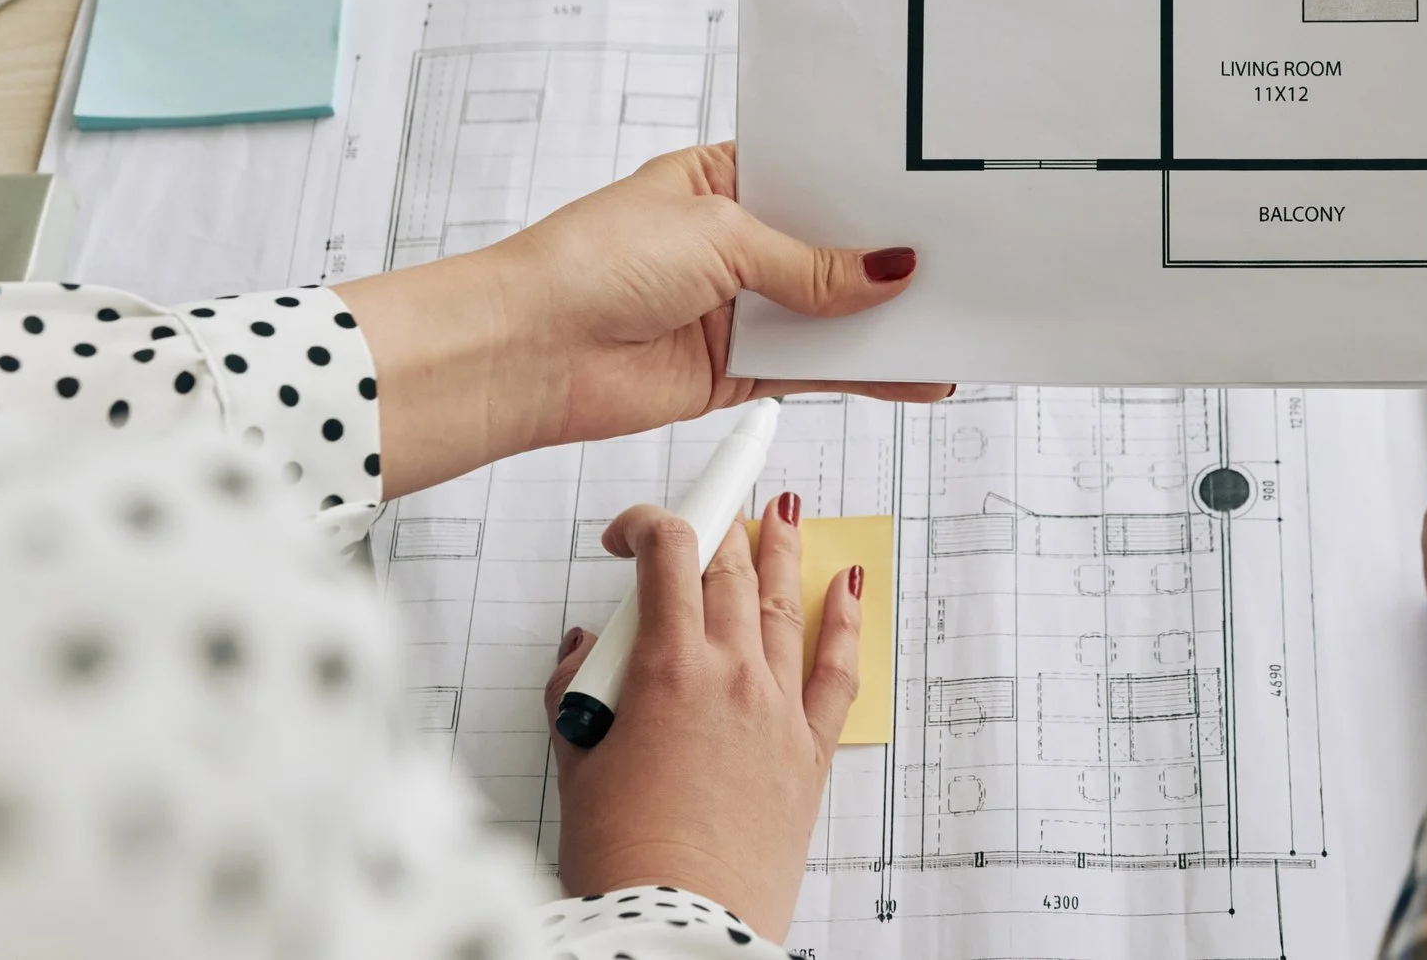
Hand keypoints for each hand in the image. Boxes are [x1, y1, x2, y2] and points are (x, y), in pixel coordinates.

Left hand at [341, 142, 951, 496]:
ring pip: (832, 314)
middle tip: (959, 261)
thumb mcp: (720, 236)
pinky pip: (817, 369)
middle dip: (887, 260)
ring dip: (884, 324)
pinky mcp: (737, 368)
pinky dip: (865, 374)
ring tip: (953, 323)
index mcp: (723, 181)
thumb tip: (886, 271)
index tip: (928, 198)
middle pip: (832, 251)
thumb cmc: (590, 264)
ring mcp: (739, 308)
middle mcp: (734, 243)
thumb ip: (812, 264)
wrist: (527, 353)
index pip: (814, 180)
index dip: (867, 192)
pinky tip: (910, 374)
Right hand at [545, 494, 861, 939]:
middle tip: (715, 507)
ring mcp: (778, 707)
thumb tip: (583, 651)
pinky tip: (848, 585)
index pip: (669, 554)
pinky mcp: (809, 748)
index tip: (630, 531)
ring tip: (783, 515)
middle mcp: (733, 674)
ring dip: (782, 552)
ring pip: (784, 604)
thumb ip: (577, 692)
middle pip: (730, 571)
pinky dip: (845, 619)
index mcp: (669, 669)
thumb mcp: (578, 761)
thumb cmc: (626, 857)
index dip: (649, 523)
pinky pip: (837, 668)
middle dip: (719, 528)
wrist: (681, 922)